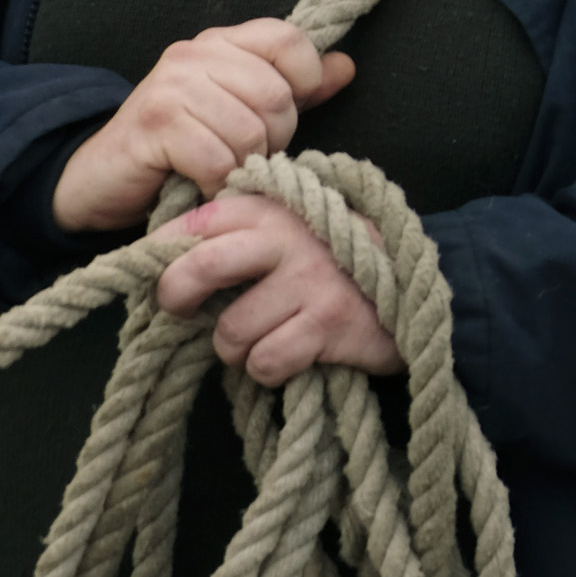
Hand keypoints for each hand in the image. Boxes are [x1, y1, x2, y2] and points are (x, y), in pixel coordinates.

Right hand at [55, 21, 354, 233]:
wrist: (99, 180)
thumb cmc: (179, 147)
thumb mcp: (242, 109)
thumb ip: (296, 88)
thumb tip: (346, 65)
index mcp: (222, 42)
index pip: (289, 39)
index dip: (304, 82)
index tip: (284, 115)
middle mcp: (195, 54)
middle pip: (277, 95)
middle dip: (273, 139)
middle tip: (246, 156)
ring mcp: (172, 86)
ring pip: (251, 131)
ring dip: (244, 165)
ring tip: (222, 170)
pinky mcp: (155, 125)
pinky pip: (219, 160)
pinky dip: (219, 185)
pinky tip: (204, 187)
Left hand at [156, 193, 401, 386]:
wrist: (415, 282)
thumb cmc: (332, 260)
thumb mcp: (286, 228)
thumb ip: (234, 234)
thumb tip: (161, 264)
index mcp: (267, 207)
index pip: (190, 226)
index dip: (160, 258)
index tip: (163, 280)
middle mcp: (286, 236)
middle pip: (198, 269)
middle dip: (177, 300)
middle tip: (187, 313)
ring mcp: (309, 278)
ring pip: (230, 332)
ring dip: (237, 349)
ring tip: (261, 339)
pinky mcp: (330, 320)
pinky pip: (266, 361)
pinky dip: (270, 369)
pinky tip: (291, 356)